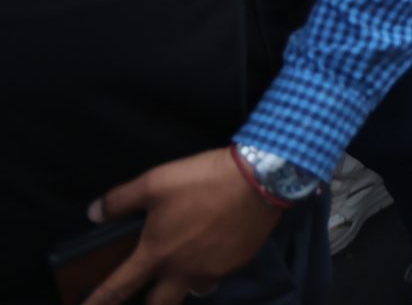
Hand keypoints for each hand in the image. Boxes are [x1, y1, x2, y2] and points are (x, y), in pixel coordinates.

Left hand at [82, 149, 279, 304]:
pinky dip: (212, 265)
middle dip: (150, 304)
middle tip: (147, 295)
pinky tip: (218, 245)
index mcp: (156, 254)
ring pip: (194, 290)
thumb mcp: (154, 182)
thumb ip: (120, 200)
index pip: (118, 288)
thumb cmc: (201, 181)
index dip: (97, 303)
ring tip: (187, 269)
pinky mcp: (238, 261)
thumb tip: (93, 213)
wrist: (259, 178)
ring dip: (185, 285)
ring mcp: (213, 269)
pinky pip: (219, 272)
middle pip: (159, 304)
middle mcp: (183, 270)